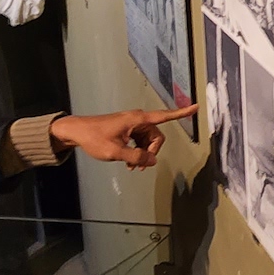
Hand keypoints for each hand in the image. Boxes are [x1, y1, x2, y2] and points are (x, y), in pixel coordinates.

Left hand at [52, 105, 197, 168]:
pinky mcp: (127, 129)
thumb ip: (137, 156)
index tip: (196, 107)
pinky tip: (129, 162)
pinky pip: (140, 140)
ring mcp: (132, 124)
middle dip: (152, 152)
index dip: (181, 113)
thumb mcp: (116, 152)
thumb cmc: (94, 139)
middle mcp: (138, 119)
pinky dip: (138, 151)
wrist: (77, 131)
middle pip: (157, 136)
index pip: (164, 116)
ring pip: (148, 140)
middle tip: (139, 166)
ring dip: (144, 154)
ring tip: (132, 167)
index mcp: (137, 119)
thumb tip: (153, 161)